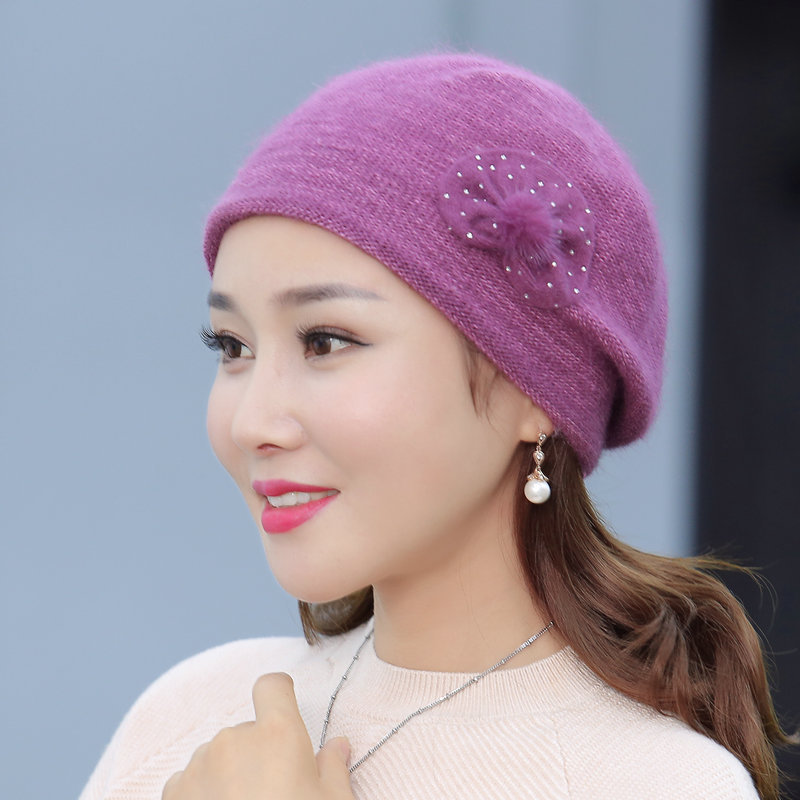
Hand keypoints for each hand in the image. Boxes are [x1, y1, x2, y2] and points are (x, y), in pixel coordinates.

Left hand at [162, 673, 354, 799]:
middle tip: (273, 795)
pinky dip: (202, 796)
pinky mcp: (172, 794)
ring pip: (217, 757)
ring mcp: (198, 766)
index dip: (278, 694)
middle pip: (247, 731)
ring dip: (228, 776)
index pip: (272, 686)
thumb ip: (333, 770)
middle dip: (258, 755)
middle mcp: (235, 740)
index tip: (283, 708)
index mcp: (278, 734)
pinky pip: (190, 782)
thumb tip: (337, 746)